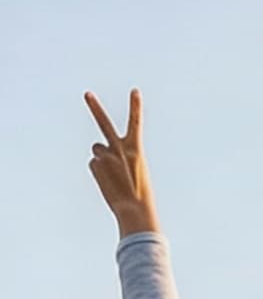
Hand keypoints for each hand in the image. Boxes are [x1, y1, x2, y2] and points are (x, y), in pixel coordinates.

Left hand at [86, 91, 157, 238]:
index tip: (134, 90)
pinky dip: (99, 171)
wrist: (134, 207)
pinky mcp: (95, 165)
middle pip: (104, 123)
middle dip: (95, 107)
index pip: (136, 122)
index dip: (135, 105)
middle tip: (86, 93)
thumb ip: (119, 153)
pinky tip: (108, 181)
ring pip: (97, 150)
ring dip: (102, 158)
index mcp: (136, 148)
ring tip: (114, 174)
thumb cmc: (140, 189)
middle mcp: (119, 148)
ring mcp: (106, 156)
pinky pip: (94, 163)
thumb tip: (97, 148)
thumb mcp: (136, 167)